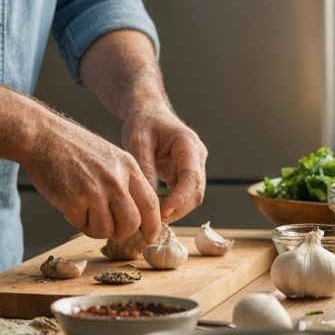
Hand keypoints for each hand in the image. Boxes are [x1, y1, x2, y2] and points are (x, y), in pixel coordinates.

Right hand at [22, 116, 161, 242]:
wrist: (42, 136)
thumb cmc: (72, 146)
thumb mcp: (109, 156)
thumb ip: (124, 181)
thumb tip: (136, 214)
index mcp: (128, 167)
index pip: (151, 204)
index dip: (152, 226)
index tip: (148, 237)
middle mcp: (116, 180)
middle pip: (132, 223)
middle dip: (121, 232)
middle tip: (109, 226)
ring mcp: (95, 191)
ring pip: (108, 231)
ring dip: (96, 228)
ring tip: (85, 210)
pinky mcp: (74, 201)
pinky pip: (83, 227)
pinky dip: (77, 221)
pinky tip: (70, 203)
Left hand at [121, 107, 207, 222]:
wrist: (147, 112)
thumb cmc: (143, 121)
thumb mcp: (138, 140)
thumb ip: (145, 167)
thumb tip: (151, 197)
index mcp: (188, 144)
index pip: (191, 176)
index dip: (180, 197)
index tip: (164, 212)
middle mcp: (196, 157)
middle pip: (195, 191)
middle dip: (178, 208)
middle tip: (155, 222)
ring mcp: (193, 166)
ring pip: (191, 196)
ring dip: (176, 210)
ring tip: (154, 220)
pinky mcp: (184, 174)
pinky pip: (183, 194)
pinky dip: (172, 205)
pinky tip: (156, 213)